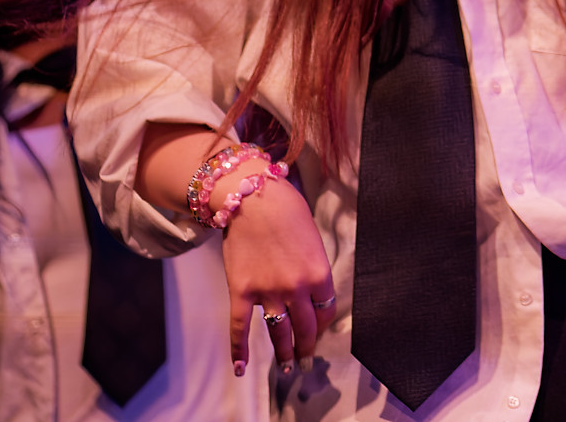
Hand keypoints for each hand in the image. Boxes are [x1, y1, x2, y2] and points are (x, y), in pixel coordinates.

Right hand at [218, 169, 335, 375]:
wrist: (252, 196)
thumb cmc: (286, 211)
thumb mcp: (312, 239)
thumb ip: (312, 269)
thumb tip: (310, 293)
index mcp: (319, 273)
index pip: (326, 312)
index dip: (323, 324)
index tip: (319, 330)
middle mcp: (296, 288)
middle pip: (306, 328)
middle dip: (307, 348)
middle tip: (306, 363)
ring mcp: (267, 292)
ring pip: (279, 333)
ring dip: (284, 354)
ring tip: (288, 369)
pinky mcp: (241, 291)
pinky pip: (240, 328)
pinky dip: (239, 350)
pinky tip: (241, 367)